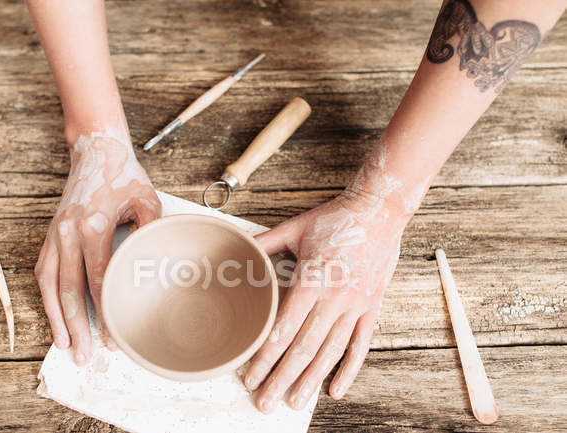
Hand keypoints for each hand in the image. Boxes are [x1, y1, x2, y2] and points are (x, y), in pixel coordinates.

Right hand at [35, 132, 160, 364]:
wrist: (96, 149)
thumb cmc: (125, 176)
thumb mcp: (148, 201)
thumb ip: (149, 234)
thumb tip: (152, 272)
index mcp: (92, 227)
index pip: (98, 282)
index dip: (106, 314)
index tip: (113, 338)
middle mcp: (68, 233)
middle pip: (70, 291)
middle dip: (76, 327)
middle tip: (83, 357)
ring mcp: (55, 234)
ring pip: (50, 285)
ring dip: (55, 318)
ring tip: (64, 346)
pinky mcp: (50, 233)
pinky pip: (42, 271)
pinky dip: (47, 296)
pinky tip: (54, 315)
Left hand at [244, 186, 408, 411]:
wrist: (379, 212)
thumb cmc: (335, 219)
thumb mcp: (295, 227)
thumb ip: (265, 244)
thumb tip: (237, 251)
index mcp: (311, 280)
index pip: (283, 328)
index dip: (265, 356)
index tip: (250, 377)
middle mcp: (334, 298)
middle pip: (304, 348)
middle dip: (281, 378)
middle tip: (264, 402)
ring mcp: (356, 306)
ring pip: (330, 352)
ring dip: (311, 380)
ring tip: (294, 402)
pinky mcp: (372, 308)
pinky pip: (360, 346)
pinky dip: (349, 370)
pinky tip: (335, 390)